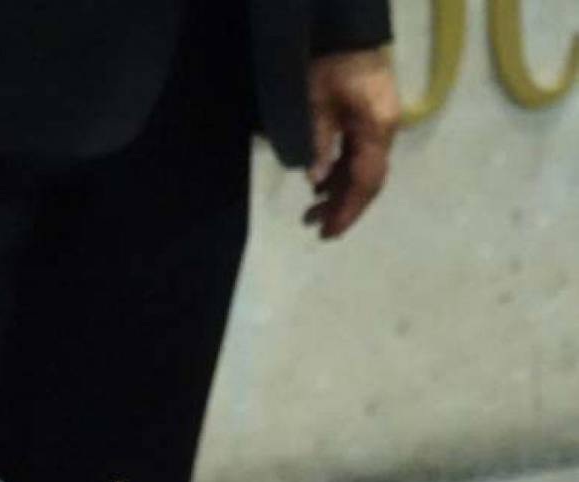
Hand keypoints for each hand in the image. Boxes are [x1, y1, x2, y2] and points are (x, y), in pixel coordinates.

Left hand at [304, 47, 400, 238]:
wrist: (347, 34)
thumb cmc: (330, 65)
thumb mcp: (316, 104)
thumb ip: (318, 142)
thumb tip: (317, 182)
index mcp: (376, 129)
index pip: (365, 180)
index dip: (347, 209)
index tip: (328, 232)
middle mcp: (384, 132)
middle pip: (367, 180)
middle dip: (344, 207)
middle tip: (317, 230)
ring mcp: (379, 127)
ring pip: (362, 170)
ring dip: (339, 193)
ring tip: (312, 214)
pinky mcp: (370, 122)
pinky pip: (358, 157)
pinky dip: (340, 174)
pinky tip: (321, 188)